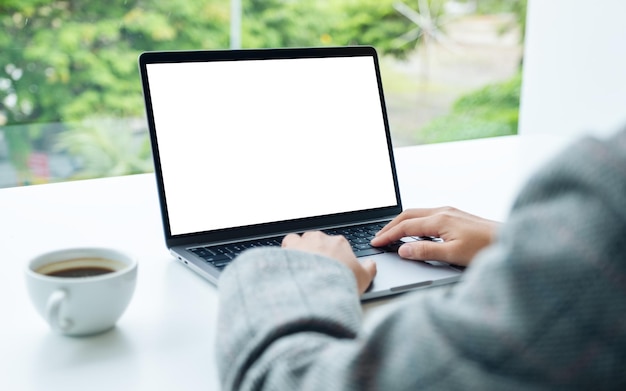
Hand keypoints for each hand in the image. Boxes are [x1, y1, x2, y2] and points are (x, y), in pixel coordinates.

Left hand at [282, 231, 376, 294]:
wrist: (319, 287)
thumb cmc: (341, 282)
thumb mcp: (364, 278)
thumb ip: (369, 268)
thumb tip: (371, 264)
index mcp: (340, 243)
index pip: (336, 245)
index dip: (333, 258)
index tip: (330, 269)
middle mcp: (322, 238)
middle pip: (319, 242)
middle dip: (317, 253)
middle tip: (316, 271)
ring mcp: (306, 241)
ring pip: (303, 240)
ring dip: (302, 250)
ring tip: (302, 267)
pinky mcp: (290, 246)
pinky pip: (289, 241)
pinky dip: (288, 249)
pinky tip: (290, 260)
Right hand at [370, 207, 499, 265]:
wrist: (510, 239)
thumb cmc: (486, 248)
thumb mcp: (453, 255)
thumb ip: (426, 251)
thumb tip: (403, 250)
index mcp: (440, 220)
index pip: (405, 227)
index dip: (388, 235)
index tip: (376, 242)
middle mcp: (443, 211)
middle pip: (408, 215)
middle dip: (390, 226)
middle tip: (378, 237)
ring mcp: (450, 212)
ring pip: (417, 214)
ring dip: (401, 223)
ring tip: (391, 234)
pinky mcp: (455, 216)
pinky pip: (427, 215)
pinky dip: (414, 222)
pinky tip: (414, 231)